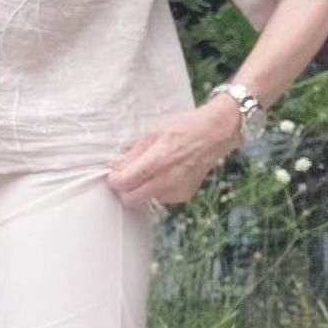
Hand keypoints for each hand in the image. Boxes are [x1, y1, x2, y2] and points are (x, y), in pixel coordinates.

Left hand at [104, 97, 241, 209]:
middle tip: (125, 177)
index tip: (113, 175)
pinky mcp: (184, 195)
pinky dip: (156, 189)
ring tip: (151, 170)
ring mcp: (177, 190)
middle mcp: (168, 180)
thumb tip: (115, 167)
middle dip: (124, 190)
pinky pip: (160, 198)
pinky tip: (165, 173)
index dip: (114, 180)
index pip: (124, 183)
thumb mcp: (152, 132)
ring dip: (141, 190)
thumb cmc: (184, 128)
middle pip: (132, 200)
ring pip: (145, 200)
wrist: (214, 133)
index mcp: (158, 160)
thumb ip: (132, 154)